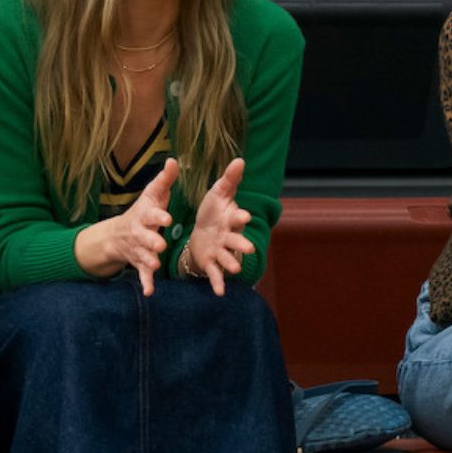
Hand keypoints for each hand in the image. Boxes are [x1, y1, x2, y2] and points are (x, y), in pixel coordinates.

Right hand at [80, 156, 175, 295]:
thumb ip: (165, 180)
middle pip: (145, 237)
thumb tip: (173, 160)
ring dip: (149, 261)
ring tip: (155, 264)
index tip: (167, 218)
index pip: (152, 215)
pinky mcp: (140, 263)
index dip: (159, 216)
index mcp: (146, 216)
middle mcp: (140, 233)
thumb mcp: (153, 195)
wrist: (118, 234)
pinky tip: (150, 292)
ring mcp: (138, 249)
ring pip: (143, 256)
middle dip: (151, 241)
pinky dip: (146, 283)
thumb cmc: (143, 211)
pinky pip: (142, 274)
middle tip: (160, 244)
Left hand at [183, 158, 254, 295]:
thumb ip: (229, 179)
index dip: (240, 217)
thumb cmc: (213, 211)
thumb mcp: (218, 193)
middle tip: (249, 248)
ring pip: (228, 258)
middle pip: (236, 240)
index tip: (244, 216)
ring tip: (236, 270)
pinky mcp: (212, 263)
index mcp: (230, 219)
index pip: (236, 217)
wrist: (203, 231)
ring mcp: (221, 251)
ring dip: (232, 263)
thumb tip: (240, 159)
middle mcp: (229, 236)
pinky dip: (218, 283)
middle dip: (242, 244)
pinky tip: (220, 293)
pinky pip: (215, 273)